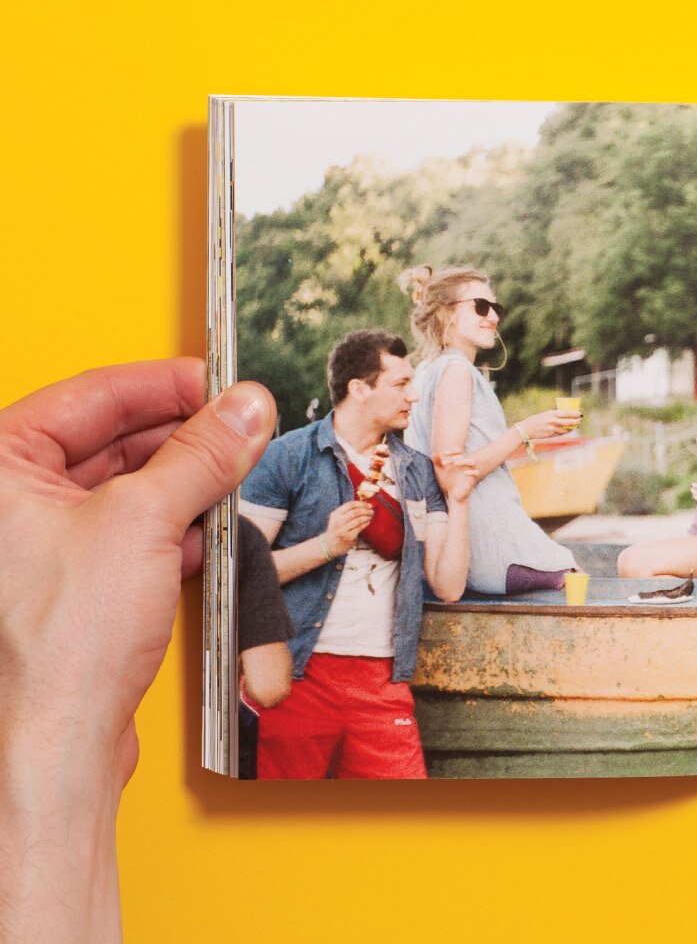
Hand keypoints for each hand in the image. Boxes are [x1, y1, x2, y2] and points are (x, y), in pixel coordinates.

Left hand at [0, 360, 273, 940]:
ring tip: (235, 477)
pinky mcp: (71, 584)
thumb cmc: (60, 645)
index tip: (224, 384)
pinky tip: (211, 528)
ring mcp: (38, 544)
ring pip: (126, 486)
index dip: (167, 383)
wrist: (56, 742)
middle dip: (184, 435)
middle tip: (243, 428)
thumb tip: (243, 409)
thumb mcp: (145, 521)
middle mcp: (9, 501)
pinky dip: (176, 525)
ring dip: (186, 482)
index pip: (92, 394)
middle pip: (110, 438)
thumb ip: (202, 455)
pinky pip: (131, 531)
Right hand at [324, 500, 374, 552]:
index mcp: (335, 514)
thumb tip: (364, 504)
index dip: (361, 504)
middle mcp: (338, 521)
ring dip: (366, 517)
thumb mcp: (337, 518)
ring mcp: (342, 530)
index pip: (350, 505)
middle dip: (365, 511)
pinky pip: (359, 528)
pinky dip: (365, 524)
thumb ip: (347, 511)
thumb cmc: (337, 529)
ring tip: (370, 516)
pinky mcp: (348, 537)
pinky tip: (368, 522)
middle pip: (355, 512)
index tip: (368, 505)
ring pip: (358, 520)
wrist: (330, 544)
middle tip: (371, 511)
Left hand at [432, 451, 480, 503]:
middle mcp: (465, 464)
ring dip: (464, 461)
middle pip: (464, 456)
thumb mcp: (440, 471)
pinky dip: (471, 472)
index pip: (458, 452)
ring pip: (472, 462)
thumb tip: (433, 454)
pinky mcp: (472, 479)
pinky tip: (464, 473)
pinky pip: (476, 473)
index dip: (452, 451)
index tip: (444, 453)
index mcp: (459, 461)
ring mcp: (470, 471)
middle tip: (444, 463)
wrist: (452, 493)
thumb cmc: (447, 481)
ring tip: (455, 463)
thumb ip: (437, 462)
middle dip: (454, 457)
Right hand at [520, 409, 580, 440]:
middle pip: (568, 422)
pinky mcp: (551, 435)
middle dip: (576, 421)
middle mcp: (553, 421)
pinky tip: (568, 430)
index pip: (566, 413)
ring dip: (571, 428)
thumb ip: (554, 414)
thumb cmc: (536, 420)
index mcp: (551, 414)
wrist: (527, 429)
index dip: (574, 414)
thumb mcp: (545, 414)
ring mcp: (552, 429)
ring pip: (566, 429)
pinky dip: (565, 432)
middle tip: (580, 420)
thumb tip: (564, 413)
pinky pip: (561, 433)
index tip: (580, 413)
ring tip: (575, 426)